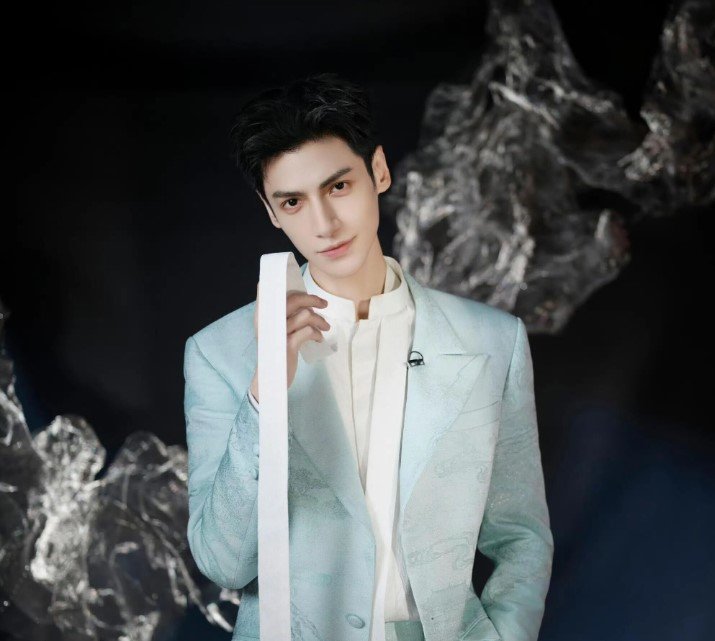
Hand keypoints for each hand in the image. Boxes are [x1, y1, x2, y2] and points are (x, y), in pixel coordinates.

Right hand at [250, 283, 329, 402]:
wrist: (271, 377)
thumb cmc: (277, 350)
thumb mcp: (276, 330)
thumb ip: (284, 314)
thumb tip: (304, 298)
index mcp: (263, 315)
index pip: (270, 290)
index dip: (284, 284)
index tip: (302, 290)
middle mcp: (268, 320)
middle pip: (294, 299)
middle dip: (312, 299)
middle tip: (323, 304)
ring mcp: (278, 332)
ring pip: (305, 315)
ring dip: (319, 320)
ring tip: (324, 327)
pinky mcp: (288, 345)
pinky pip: (308, 331)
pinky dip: (316, 334)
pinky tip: (318, 339)